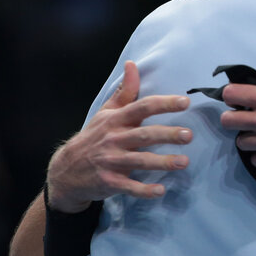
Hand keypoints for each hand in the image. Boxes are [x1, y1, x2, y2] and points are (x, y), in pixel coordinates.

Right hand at [46, 61, 191, 212]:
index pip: (142, 107)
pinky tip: (161, 191)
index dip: (164, 103)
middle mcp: (114, 139)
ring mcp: (110, 161)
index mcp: (116, 120)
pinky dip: (144, 190)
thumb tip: (133, 64)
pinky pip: (129, 187)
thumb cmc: (95, 137)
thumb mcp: (107, 112)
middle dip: (167, 134)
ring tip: (184, 162)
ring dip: (162, 162)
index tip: (186, 101)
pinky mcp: (109, 182)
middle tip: (189, 135)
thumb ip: (125, 91)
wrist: (65, 171)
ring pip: (140, 161)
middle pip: (144, 135)